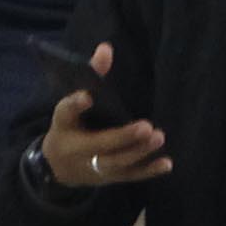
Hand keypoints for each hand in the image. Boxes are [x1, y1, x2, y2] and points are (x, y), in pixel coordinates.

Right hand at [42, 85, 172, 188]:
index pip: (65, 113)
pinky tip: (167, 163)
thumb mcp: (72, 104)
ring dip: (139, 151)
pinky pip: (130, 176)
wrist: (58, 167)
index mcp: (64, 126)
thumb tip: (106, 48)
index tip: (87, 96)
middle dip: (123, 137)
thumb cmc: (70, 126)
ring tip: (158, 137)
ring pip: (117, 162)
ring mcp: (94, 167)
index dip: (75, 104)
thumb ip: (91, 75)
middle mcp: (78, 150)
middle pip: (100, 144)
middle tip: (146, 126)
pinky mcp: (109, 178)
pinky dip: (148, 171)